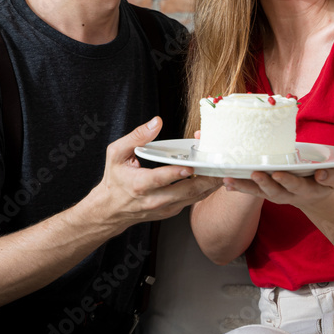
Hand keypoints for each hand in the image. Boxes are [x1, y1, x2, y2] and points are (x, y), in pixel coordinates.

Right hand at [91, 117, 220, 228]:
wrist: (110, 210)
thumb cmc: (115, 178)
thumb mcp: (116, 153)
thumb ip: (136, 137)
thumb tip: (156, 122)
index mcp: (139, 184)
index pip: (160, 179)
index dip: (176, 173)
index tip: (190, 166)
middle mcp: (153, 200)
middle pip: (184, 191)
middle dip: (205, 179)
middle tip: (220, 167)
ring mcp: (164, 208)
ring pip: (192, 198)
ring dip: (209, 185)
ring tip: (223, 171)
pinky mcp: (171, 211)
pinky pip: (191, 201)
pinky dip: (204, 190)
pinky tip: (212, 178)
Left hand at [221, 168, 333, 208]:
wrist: (314, 196)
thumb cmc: (324, 182)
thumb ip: (330, 176)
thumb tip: (321, 173)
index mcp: (305, 189)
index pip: (295, 185)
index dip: (287, 180)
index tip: (278, 174)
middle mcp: (287, 194)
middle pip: (273, 191)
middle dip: (263, 183)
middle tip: (254, 174)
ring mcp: (275, 195)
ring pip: (259, 192)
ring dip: (244, 186)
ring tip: (229, 180)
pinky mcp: (266, 192)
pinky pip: (251, 191)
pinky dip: (239, 187)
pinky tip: (226, 183)